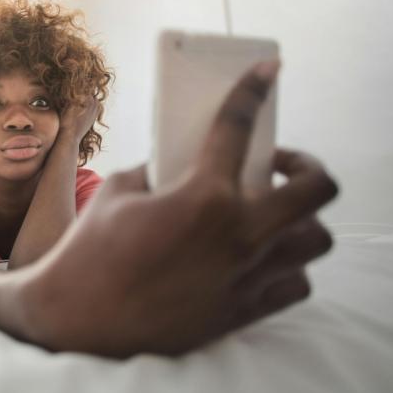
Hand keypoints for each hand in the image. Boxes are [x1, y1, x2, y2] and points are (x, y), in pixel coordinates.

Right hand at [0, 60, 338, 357]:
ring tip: (269, 216)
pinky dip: (287, 267)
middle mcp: (238, 235)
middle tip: (278, 165)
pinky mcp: (241, 311)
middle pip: (317, 189)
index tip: (266, 72)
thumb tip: (179, 166)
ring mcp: (246, 276)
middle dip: (307, 164)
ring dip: (300, 220)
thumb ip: (158, 171)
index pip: (237, 128)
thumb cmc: (89, 252)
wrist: (76, 320)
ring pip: (316, 240)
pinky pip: (295, 284)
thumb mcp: (118, 193)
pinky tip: (259, 258)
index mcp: (203, 197)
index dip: (252, 91)